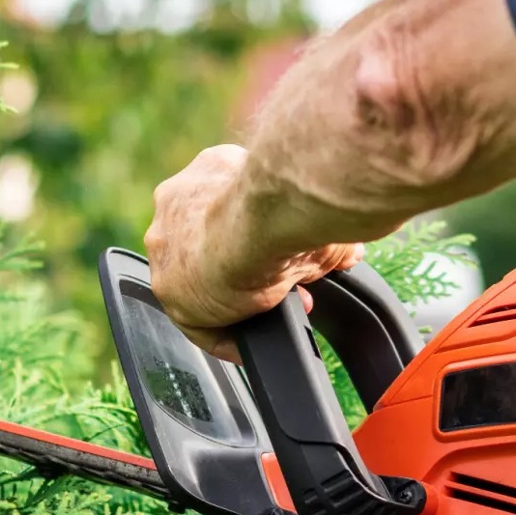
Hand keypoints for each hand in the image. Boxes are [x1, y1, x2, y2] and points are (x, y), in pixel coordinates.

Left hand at [145, 145, 364, 360]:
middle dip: (249, 275)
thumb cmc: (292, 201)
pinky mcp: (166, 285)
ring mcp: (166, 242)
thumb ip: (323, 235)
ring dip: (237, 303)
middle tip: (287, 291)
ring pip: (200, 280)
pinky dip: (224, 335)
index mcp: (212, 169)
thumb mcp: (310, 212)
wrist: (262, 219)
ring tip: (273, 316)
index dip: (260, 246)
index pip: (228, 213)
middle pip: (211, 248)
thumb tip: (349, 251)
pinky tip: (250, 345)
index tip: (288, 263)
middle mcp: (178, 200)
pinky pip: (194, 319)